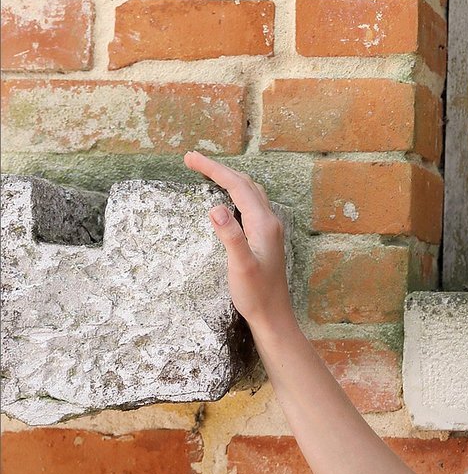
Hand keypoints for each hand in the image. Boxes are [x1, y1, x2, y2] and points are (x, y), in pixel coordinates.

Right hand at [183, 151, 293, 328]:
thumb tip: (215, 207)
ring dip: (228, 178)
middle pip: (245, 183)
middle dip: (219, 169)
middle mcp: (269, 221)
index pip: (237, 186)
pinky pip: (250, 204)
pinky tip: (226, 198)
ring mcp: (269, 229)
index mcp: (263, 224)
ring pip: (249, 192)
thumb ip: (230, 237)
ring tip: (206, 171)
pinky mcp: (265, 237)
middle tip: (191, 160)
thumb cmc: (256, 294)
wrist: (273, 315)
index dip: (214, 169)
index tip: (190, 158)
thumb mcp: (240, 267)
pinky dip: (235, 192)